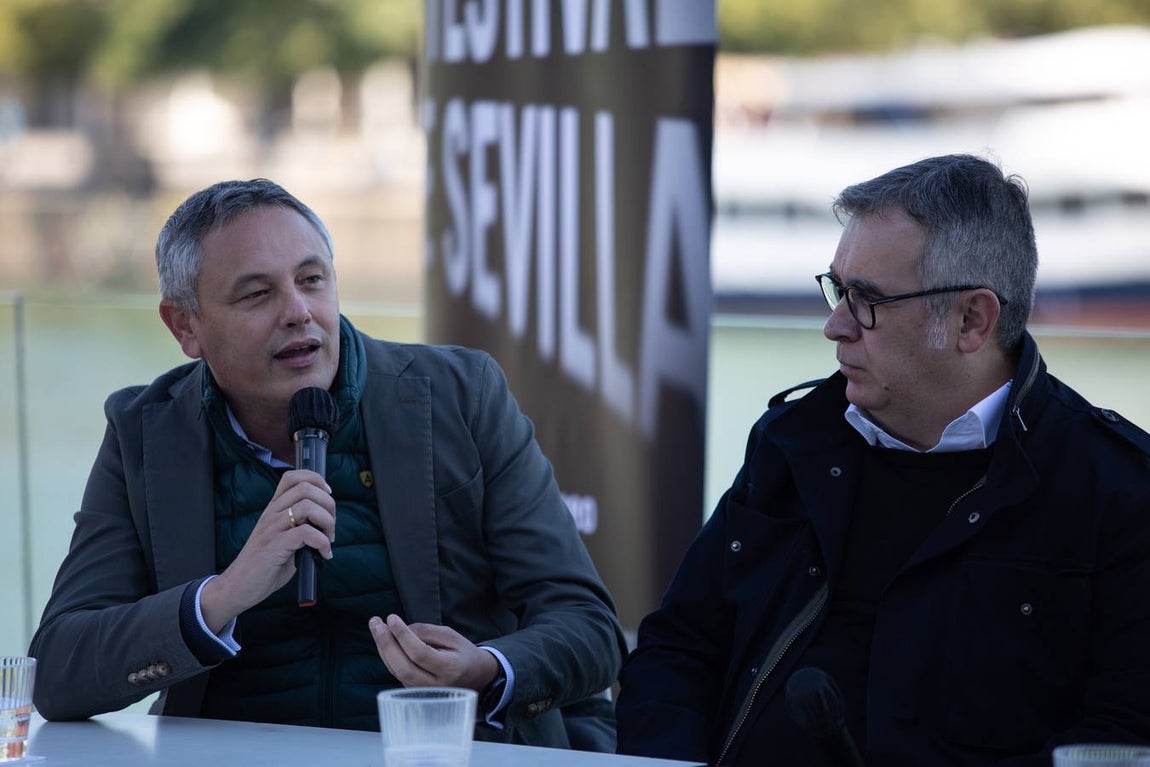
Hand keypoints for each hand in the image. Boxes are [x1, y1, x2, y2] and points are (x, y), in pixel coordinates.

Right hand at [201, 469, 335, 631]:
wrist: (239, 586)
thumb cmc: (265, 565)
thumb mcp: (283, 538)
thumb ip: (300, 526)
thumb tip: (327, 522)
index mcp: (274, 509)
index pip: (292, 477)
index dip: (316, 480)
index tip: (328, 496)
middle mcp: (272, 513)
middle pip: (306, 488)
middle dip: (329, 505)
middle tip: (330, 526)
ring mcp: (272, 528)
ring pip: (308, 507)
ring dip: (327, 522)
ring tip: (328, 540)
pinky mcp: (275, 545)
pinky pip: (307, 533)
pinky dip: (323, 543)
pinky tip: (324, 554)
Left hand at [369, 614, 498, 692]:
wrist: (475, 678)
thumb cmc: (463, 654)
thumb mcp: (452, 636)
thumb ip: (428, 632)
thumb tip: (402, 628)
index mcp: (450, 670)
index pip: (420, 653)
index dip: (403, 635)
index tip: (392, 617)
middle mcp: (435, 686)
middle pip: (403, 667)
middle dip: (387, 643)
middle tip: (376, 623)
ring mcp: (423, 692)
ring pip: (396, 671)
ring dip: (383, 648)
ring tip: (376, 627)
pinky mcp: (414, 692)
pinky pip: (396, 673)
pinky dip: (388, 655)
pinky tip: (383, 640)